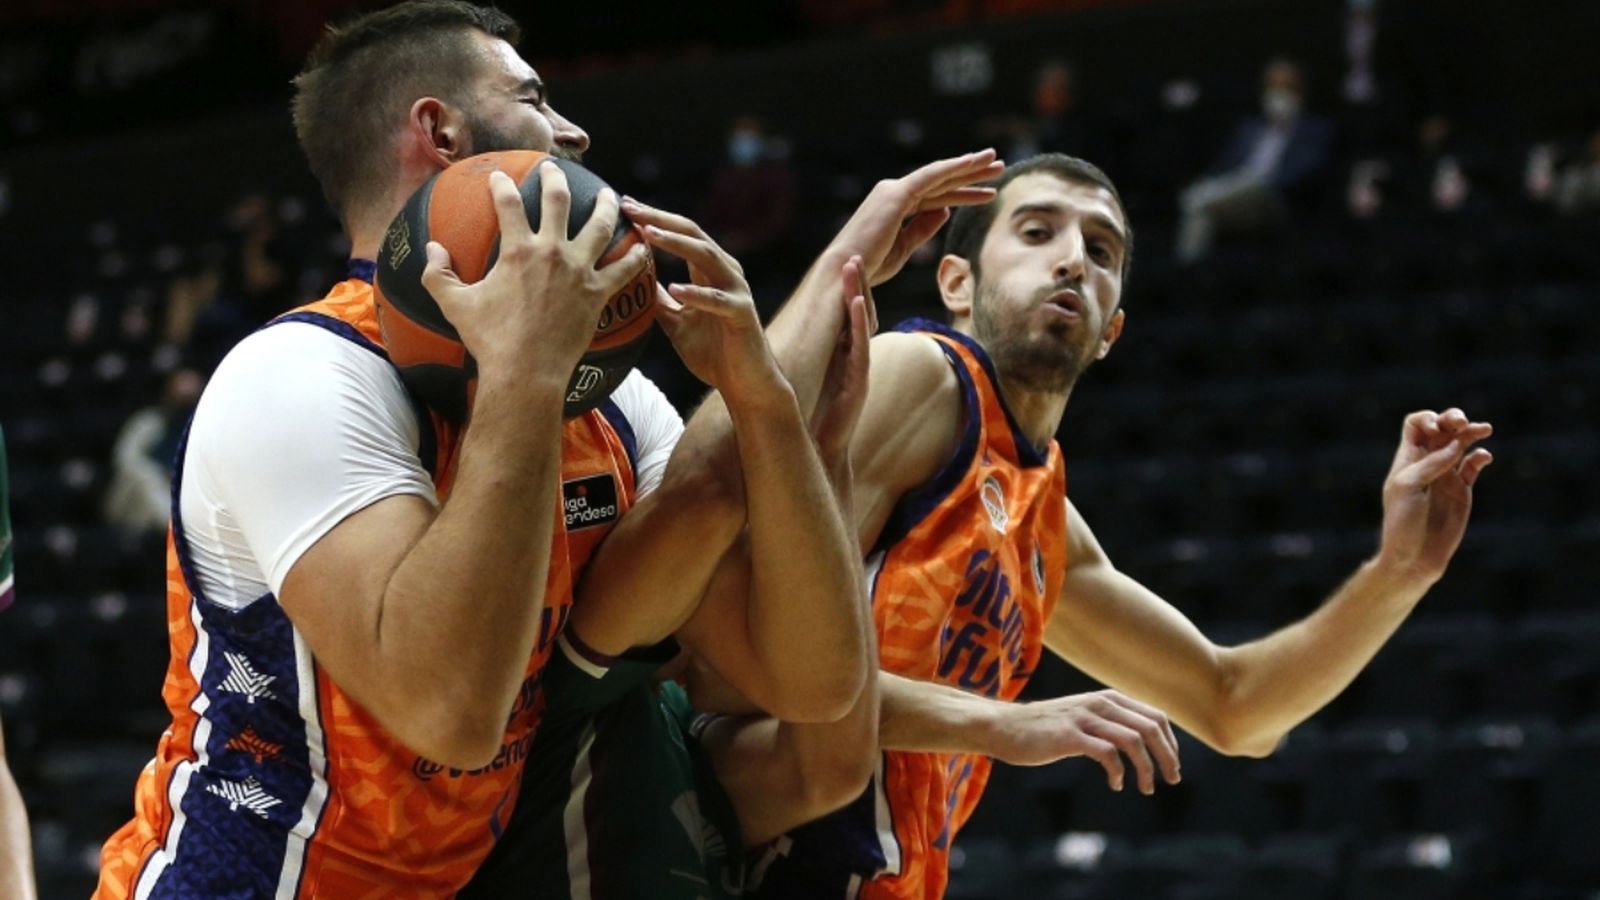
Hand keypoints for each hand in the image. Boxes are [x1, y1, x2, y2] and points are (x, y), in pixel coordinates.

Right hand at [422, 165, 650, 383]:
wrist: (525, 371)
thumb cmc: (490, 339)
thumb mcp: (453, 304)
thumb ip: (437, 273)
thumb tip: (430, 248)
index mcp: (517, 250)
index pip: (507, 203)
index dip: (501, 185)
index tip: (499, 175)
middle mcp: (551, 252)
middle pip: (558, 201)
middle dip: (554, 179)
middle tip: (553, 169)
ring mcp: (578, 271)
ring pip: (599, 226)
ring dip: (605, 205)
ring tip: (609, 194)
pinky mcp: (598, 293)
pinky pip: (624, 270)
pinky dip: (636, 256)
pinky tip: (643, 246)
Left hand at [621, 197, 785, 406]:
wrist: (745, 384)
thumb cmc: (713, 352)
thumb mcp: (677, 322)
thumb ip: (659, 300)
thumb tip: (632, 284)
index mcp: (710, 271)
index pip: (681, 234)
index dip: (654, 219)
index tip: (625, 206)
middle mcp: (726, 272)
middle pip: (693, 234)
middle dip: (660, 219)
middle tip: (630, 208)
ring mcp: (736, 291)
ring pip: (707, 257)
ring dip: (677, 244)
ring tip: (650, 235)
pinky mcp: (742, 315)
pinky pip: (717, 301)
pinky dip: (696, 294)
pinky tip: (675, 289)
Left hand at [810, 256, 871, 466]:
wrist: (821, 455)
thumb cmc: (814, 422)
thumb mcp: (813, 383)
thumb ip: (814, 361)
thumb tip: (794, 341)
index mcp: (843, 358)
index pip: (847, 317)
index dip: (847, 291)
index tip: (843, 265)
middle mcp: (855, 360)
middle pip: (861, 314)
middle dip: (858, 284)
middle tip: (853, 254)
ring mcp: (859, 371)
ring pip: (863, 326)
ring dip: (859, 294)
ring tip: (854, 266)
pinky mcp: (859, 384)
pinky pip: (861, 348)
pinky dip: (859, 325)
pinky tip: (855, 303)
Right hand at [828, 150, 1003, 286]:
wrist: (846, 271)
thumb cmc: (870, 265)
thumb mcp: (904, 247)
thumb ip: (923, 228)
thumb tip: (945, 211)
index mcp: (895, 207)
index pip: (936, 196)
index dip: (963, 193)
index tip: (987, 192)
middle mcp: (894, 193)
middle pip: (941, 182)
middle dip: (971, 174)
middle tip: (998, 166)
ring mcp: (894, 191)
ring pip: (940, 176)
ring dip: (968, 167)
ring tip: (995, 161)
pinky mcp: (896, 194)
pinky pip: (930, 177)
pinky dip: (952, 167)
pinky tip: (972, 162)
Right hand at [989, 690, 1180, 794]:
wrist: (1003, 726)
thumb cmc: (1044, 728)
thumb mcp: (1082, 718)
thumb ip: (1107, 724)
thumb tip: (1139, 743)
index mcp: (1108, 699)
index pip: (1155, 716)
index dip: (1170, 742)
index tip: (1172, 765)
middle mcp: (1100, 704)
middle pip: (1150, 728)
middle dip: (1167, 756)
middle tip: (1172, 780)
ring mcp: (1084, 718)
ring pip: (1133, 740)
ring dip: (1146, 768)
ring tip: (1146, 788)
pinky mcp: (1069, 736)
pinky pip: (1106, 754)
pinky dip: (1118, 772)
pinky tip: (1115, 785)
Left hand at [1377, 408, 1493, 583]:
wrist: (1414, 556)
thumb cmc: (1403, 522)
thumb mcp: (1408, 487)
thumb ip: (1431, 463)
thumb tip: (1457, 443)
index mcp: (1408, 459)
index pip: (1416, 425)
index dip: (1428, 419)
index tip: (1435, 430)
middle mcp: (1428, 463)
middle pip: (1442, 429)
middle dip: (1452, 419)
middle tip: (1461, 421)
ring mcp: (1446, 475)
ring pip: (1461, 444)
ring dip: (1472, 433)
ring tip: (1484, 429)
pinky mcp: (1462, 490)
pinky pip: (1473, 466)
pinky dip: (1480, 457)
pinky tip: (1484, 457)